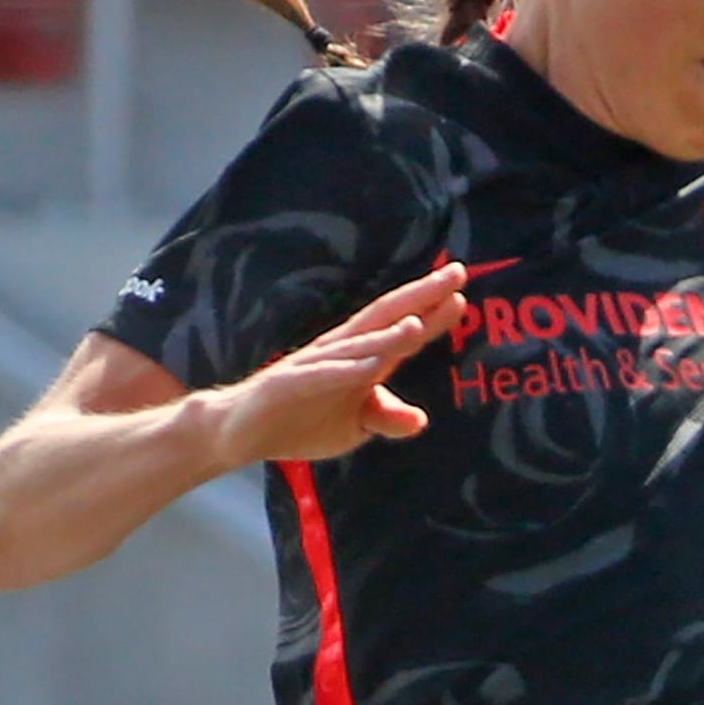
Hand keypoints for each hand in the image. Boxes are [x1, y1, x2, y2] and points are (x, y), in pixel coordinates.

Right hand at [201, 264, 468, 470]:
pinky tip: (373, 365)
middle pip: (385, 318)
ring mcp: (314, 365)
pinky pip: (324, 375)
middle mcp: (340, 353)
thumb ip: (385, 417)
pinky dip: (349, 369)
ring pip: (358, 345)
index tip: (463, 294)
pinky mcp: (290, 384)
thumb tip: (421, 420)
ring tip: (419, 320)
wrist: (241, 430)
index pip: (400, 331)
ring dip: (389, 334)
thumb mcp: (353, 426)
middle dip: (420, 297)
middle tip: (456, 273)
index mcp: (358, 359)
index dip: (431, 314)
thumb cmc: (299, 420)